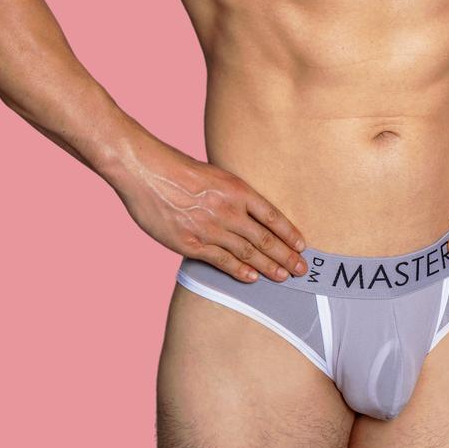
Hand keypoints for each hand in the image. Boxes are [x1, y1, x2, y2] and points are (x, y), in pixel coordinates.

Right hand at [109, 134, 307, 282]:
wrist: (147, 172)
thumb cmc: (178, 169)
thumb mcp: (216, 174)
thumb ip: (233, 194)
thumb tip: (250, 213)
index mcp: (237, 189)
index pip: (273, 216)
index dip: (289, 233)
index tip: (302, 245)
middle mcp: (228, 210)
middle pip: (265, 238)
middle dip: (286, 256)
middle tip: (302, 269)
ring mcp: (210, 228)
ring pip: (247, 252)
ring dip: (268, 267)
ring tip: (283, 276)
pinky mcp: (191, 243)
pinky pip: (221, 261)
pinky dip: (239, 271)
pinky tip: (252, 278)